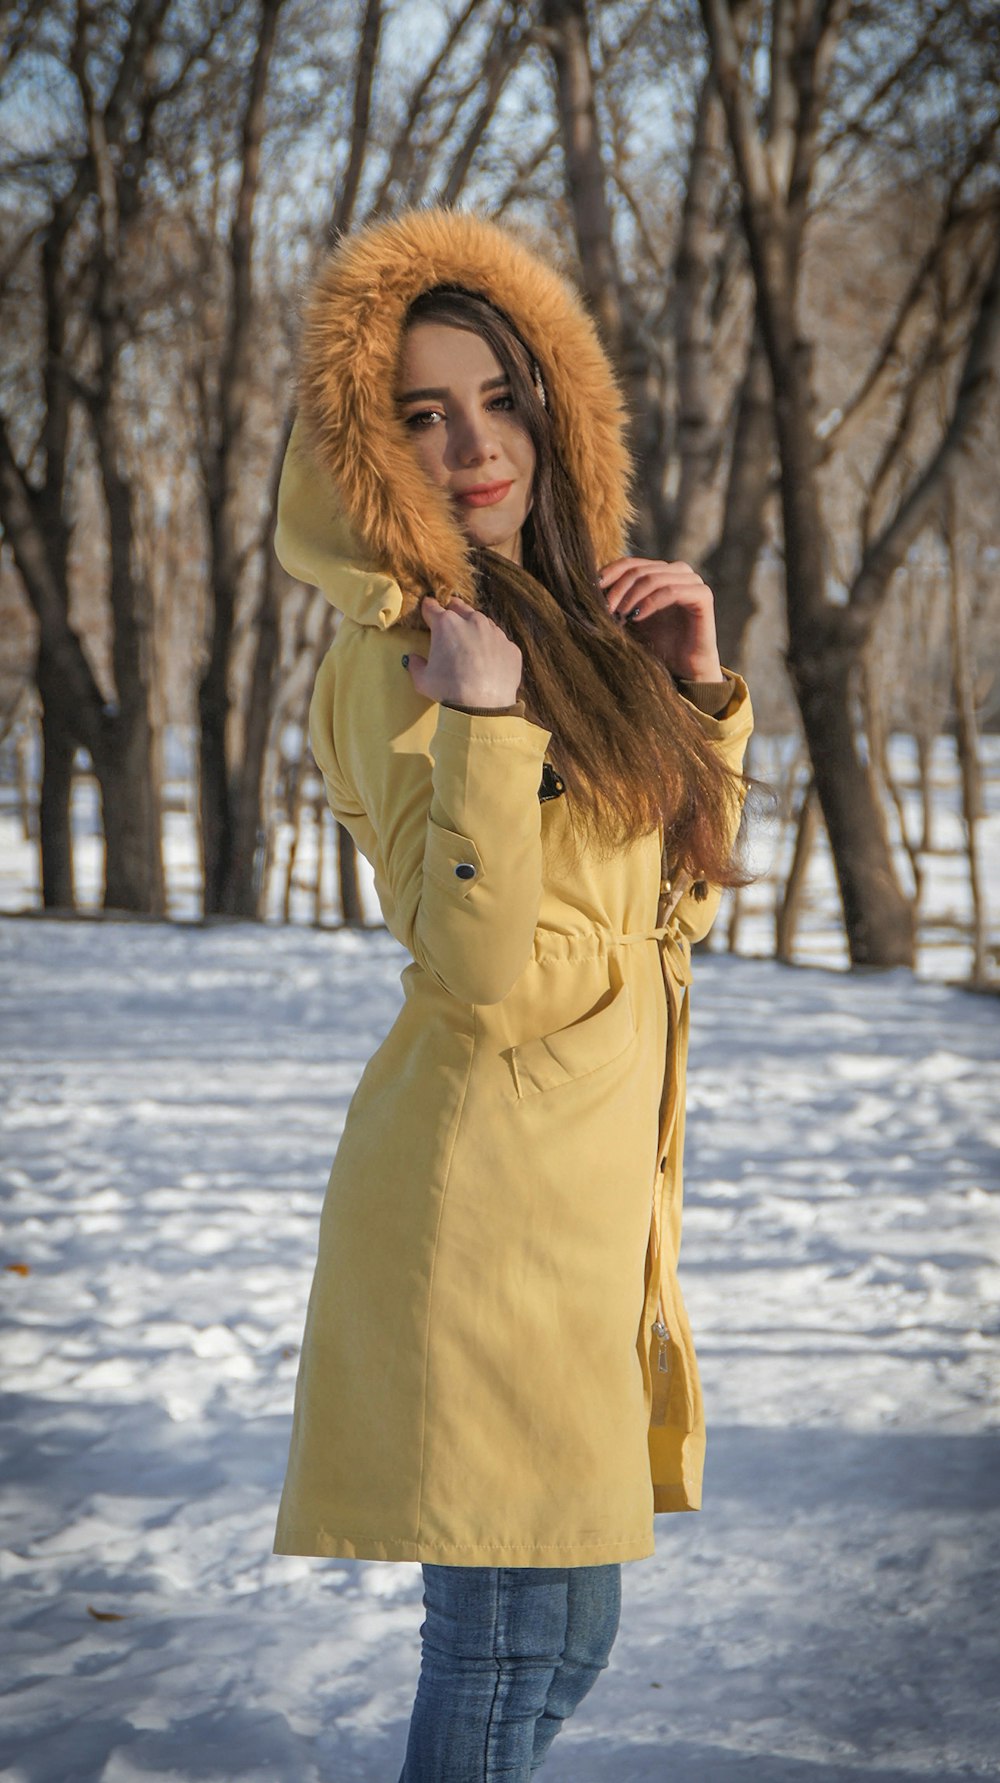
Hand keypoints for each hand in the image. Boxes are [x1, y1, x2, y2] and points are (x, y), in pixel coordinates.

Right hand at [404, 594, 522, 705]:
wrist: (483, 707)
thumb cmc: (449, 690)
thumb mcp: (423, 680)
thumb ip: (416, 665)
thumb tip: (413, 659)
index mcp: (447, 624)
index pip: (432, 607)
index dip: (428, 611)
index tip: (427, 615)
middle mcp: (473, 621)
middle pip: (460, 608)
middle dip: (453, 613)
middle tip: (449, 627)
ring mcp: (495, 633)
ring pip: (483, 622)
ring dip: (475, 630)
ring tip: (471, 647)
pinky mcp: (511, 647)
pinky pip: (499, 642)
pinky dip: (493, 648)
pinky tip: (488, 663)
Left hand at [598, 558, 723, 680]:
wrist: (683, 670)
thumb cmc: (656, 645)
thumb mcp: (629, 619)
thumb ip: (615, 601)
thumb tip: (587, 586)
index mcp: (659, 572)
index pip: (629, 563)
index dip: (609, 574)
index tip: (592, 591)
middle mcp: (676, 571)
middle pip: (639, 568)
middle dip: (617, 589)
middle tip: (605, 610)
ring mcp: (691, 581)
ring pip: (653, 577)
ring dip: (631, 596)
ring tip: (619, 616)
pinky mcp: (702, 595)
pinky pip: (672, 590)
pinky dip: (650, 602)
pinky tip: (637, 617)